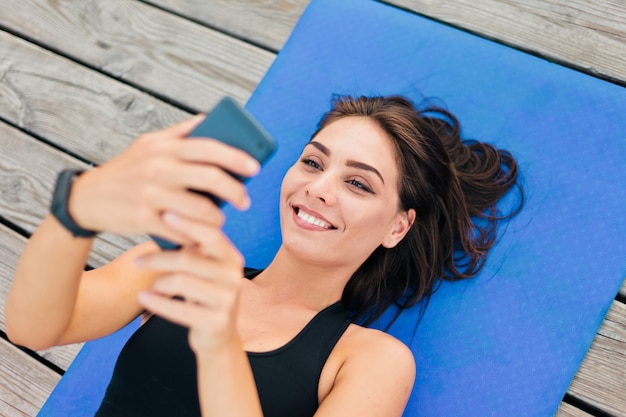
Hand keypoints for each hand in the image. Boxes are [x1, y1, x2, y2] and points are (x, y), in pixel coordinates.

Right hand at [68, 115, 259, 244]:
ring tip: (221, 220)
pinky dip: (195, 235)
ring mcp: (150, 194)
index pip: (209, 147)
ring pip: (200, 208)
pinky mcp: (143, 218)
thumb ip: (181, 132)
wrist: (87, 198)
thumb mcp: (149, 144)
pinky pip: (181, 229)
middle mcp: (158, 167)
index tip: (255, 168)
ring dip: (217, 218)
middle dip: (236, 192)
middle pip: (211, 178)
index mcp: (164, 147)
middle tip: (245, 202)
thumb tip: (212, 119)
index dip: (237, 158)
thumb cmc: (127, 170)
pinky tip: (201, 235)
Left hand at [135, 211, 244, 353]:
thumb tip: (170, 210)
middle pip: (189, 259)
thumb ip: (196, 246)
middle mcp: (234, 276)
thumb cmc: (205, 294)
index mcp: (231, 257)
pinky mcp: (216, 322)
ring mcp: (227, 300)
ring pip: (181, 282)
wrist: (219, 337)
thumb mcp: (206, 268)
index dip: (187, 223)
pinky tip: (144, 298)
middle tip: (137, 261)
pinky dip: (157, 302)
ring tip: (147, 286)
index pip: (210, 234)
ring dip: (157, 282)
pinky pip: (179, 309)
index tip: (163, 214)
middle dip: (158, 259)